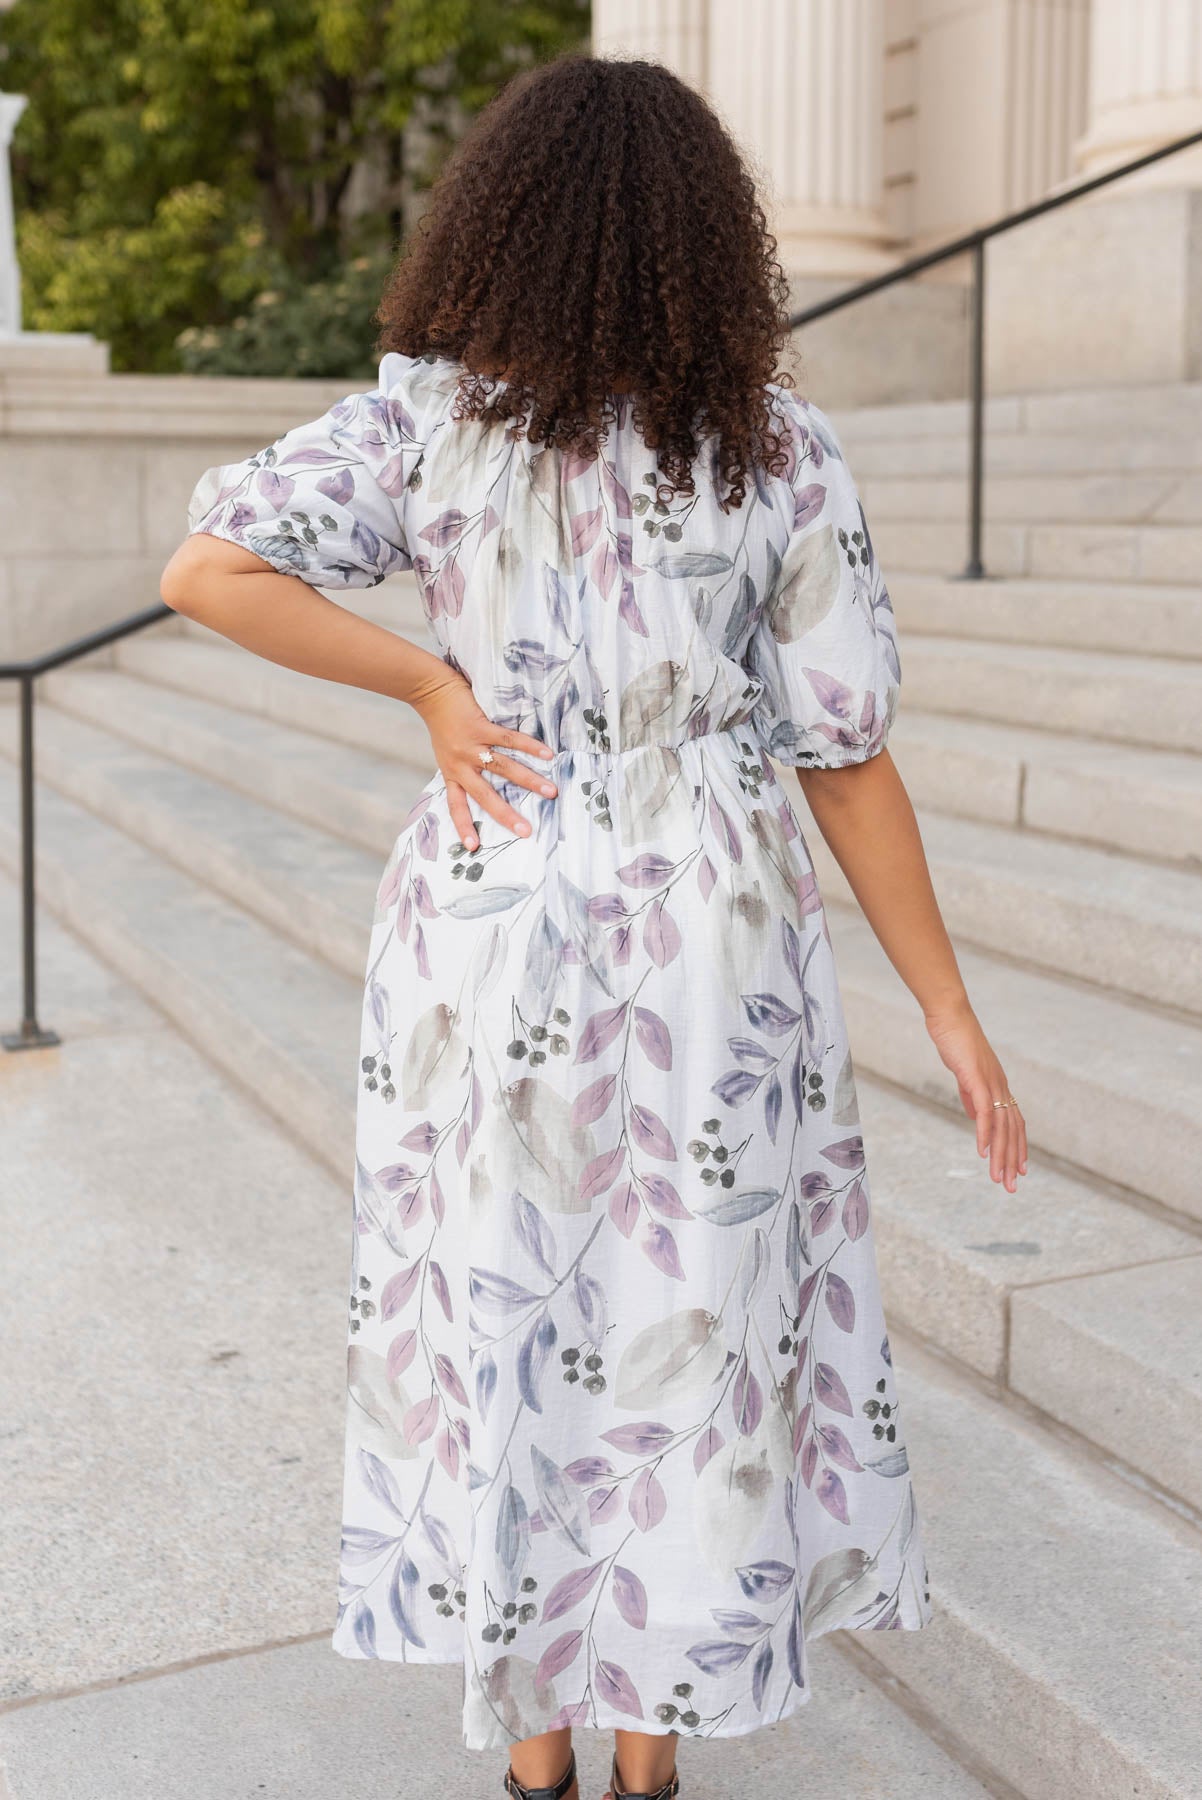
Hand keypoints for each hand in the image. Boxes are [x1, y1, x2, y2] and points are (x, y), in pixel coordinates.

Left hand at [411, 670, 556, 850]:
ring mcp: (471, 746)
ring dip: (529, 780)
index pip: (456, 806)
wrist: (430, 692)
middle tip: (526, 831)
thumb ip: (463, 768)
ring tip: (550, 791)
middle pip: (485, 795)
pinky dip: (530, 747)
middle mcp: (460, 764)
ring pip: (504, 768)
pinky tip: (547, 753)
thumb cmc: (443, 723)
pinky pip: (509, 739)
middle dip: (506, 814)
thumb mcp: (446, 753)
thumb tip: (487, 781)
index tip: (473, 848)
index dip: (464, 826)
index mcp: (451, 773)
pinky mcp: (480, 727)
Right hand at [924, 999, 1027, 1193]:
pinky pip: (984, 1112)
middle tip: (1010, 1186)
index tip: (1019, 1171)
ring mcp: (991, 1083)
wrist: (950, 1016)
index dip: (1018, 1148)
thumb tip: (977, 1115)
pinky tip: (982, 1151)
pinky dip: (985, 1134)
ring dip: (1000, 1155)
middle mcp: (1001, 1087)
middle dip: (1012, 1161)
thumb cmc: (955, 1040)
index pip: (1015, 1124)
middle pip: (1012, 1131)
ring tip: (997, 1178)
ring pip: (1001, 1127)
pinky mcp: (977, 1079)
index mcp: (998, 1086)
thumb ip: (973, 1096)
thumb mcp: (965, 1074)